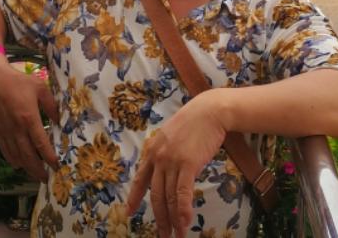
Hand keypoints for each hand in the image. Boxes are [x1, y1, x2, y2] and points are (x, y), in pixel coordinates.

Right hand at [0, 56, 59, 180]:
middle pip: (28, 156)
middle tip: (46, 178)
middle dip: (37, 170)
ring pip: (16, 156)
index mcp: (29, 118)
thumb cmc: (20, 82)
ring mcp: (6, 132)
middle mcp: (16, 129)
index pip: (40, 143)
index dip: (49, 157)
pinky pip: (5, 151)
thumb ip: (51, 105)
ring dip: (26, 168)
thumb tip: (59, 119)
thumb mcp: (40, 88)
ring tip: (36, 174)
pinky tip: (19, 164)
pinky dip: (12, 160)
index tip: (56, 165)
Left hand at [125, 90, 226, 237]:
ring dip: (173, 220)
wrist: (208, 111)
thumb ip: (165, 152)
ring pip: (169, 197)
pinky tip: (185, 223)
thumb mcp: (171, 135)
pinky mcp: (188, 164)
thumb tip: (166, 169)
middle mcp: (158, 157)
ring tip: (177, 235)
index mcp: (152, 150)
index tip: (129, 212)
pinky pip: (183, 193)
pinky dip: (183, 210)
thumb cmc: (193, 122)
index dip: (134, 197)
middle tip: (162, 235)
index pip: (140, 179)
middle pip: (155, 195)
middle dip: (159, 218)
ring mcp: (172, 161)